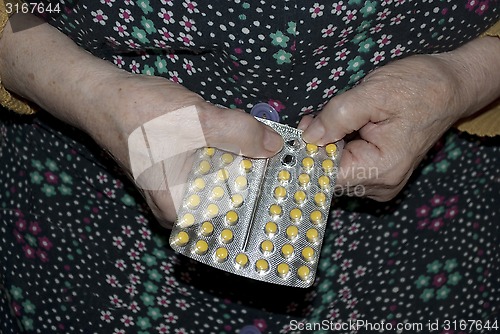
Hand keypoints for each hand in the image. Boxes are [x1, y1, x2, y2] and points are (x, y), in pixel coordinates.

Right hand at [0, 15, 283, 226]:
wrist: (103, 96)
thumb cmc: (143, 114)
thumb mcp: (198, 121)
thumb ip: (240, 134)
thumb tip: (275, 145)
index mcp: (180, 209)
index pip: (232, 221)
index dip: (263, 207)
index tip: (290, 194)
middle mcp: (177, 210)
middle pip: (228, 206)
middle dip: (257, 188)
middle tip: (289, 174)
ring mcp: (176, 192)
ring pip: (220, 188)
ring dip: (244, 172)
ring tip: (274, 161)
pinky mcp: (177, 174)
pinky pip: (210, 175)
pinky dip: (228, 163)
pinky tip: (247, 151)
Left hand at [300, 54, 476, 200]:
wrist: (451, 87)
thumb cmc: (420, 87)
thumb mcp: (374, 93)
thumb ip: (337, 116)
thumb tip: (309, 137)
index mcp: (382, 169)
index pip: (328, 176)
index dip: (307, 156)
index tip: (297, 134)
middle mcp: (382, 183)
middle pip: (330, 175)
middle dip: (316, 147)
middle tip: (312, 118)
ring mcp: (381, 181)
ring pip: (336, 170)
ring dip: (326, 145)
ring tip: (328, 118)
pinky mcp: (379, 172)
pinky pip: (347, 165)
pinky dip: (337, 147)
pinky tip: (340, 128)